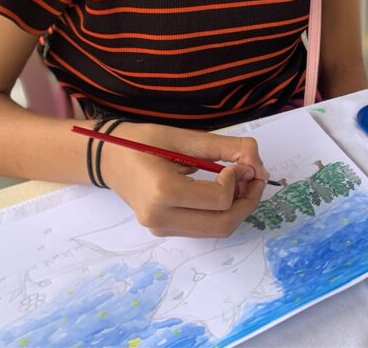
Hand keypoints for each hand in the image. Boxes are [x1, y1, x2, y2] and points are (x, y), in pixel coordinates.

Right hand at [99, 122, 268, 237]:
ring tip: (242, 182)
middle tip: (256, 176)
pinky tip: (225, 191)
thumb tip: (258, 165)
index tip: (237, 162)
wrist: (109, 158)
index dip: (238, 180)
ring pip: (217, 230)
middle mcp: (161, 218)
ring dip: (239, 208)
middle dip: (249, 200)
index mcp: (162, 192)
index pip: (219, 199)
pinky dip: (223, 212)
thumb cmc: (145, 141)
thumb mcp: (186, 137)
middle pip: (223, 223)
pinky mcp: (165, 231)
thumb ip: (226, 148)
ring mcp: (161, 229)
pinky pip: (205, 228)